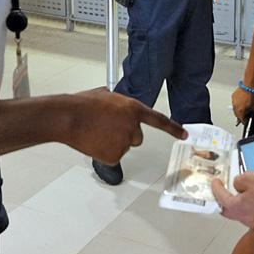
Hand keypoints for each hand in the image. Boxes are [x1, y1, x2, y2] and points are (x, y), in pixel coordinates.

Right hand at [63, 88, 185, 163]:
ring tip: (95, 132)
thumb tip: (116, 105)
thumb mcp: (105, 95)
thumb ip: (118, 103)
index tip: (184, 135)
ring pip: (122, 147)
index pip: (158, 120)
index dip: (173, 128)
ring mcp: (125, 142)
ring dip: (111, 143)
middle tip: (106, 128)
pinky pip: (112, 157)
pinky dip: (103, 153)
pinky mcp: (114, 156)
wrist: (69, 117)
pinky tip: (93, 142)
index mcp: (133, 108)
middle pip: (136, 138)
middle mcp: (133, 126)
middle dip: (124, 135)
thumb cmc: (83, 104)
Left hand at [211, 172, 253, 227]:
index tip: (214, 182)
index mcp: (236, 208)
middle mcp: (243, 217)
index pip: (220, 197)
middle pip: (228, 209)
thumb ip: (239, 180)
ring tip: (240, 188)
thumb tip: (238, 184)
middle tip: (222, 189)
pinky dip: (250, 202)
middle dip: (223, 198)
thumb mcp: (250, 177)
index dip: (216, 188)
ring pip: (241, 210)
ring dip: (238, 200)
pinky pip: (252, 210)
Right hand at [231, 86, 253, 125]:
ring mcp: (233, 102)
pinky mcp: (233, 97)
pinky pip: (235, 103)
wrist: (250, 84)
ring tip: (247, 106)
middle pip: (238, 116)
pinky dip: (239, 104)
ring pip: (236, 110)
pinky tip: (244, 101)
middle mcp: (235, 107)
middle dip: (243, 116)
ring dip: (240, 110)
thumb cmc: (253, 94)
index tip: (250, 120)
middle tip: (248, 113)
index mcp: (240, 112)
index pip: (243, 121)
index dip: (247, 122)